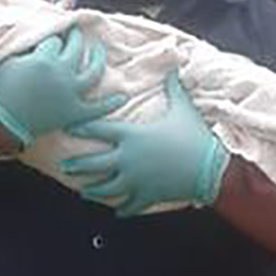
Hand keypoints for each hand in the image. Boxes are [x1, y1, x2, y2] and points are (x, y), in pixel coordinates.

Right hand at [0, 28, 123, 147]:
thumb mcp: (9, 61)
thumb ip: (27, 48)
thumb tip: (38, 39)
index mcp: (45, 58)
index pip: (55, 41)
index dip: (53, 40)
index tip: (52, 39)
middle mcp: (62, 73)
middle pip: (76, 48)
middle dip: (75, 38)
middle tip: (75, 34)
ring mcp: (70, 93)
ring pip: (93, 71)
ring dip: (98, 57)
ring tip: (100, 50)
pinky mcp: (74, 113)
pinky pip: (98, 108)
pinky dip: (111, 102)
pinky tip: (123, 96)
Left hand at [62, 72, 228, 217]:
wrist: (210, 166)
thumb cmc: (195, 135)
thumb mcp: (182, 107)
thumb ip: (172, 87)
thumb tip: (172, 65)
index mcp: (132, 136)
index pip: (99, 130)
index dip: (82, 128)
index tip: (68, 128)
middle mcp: (128, 159)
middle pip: (93, 164)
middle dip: (76, 165)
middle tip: (64, 166)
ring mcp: (136, 180)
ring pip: (106, 188)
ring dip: (93, 191)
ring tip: (84, 192)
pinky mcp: (147, 196)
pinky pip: (130, 206)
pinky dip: (123, 209)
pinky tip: (117, 211)